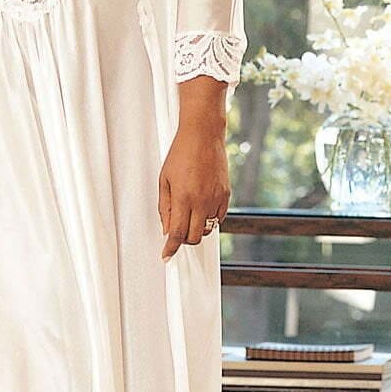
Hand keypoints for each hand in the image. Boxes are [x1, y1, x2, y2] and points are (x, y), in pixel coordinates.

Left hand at [158, 117, 229, 261]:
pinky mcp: (226, 194)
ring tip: (188, 216)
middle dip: (183, 240)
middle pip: (193, 237)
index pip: (176, 233)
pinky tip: (201, 209)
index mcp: (183, 198)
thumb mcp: (164, 180)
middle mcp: (201, 201)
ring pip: (207, 230)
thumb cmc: (180, 154)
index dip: (171, 248)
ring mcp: (216, 198)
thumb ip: (164, 208)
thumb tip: (166, 230)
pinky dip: (209, 220)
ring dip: (196, 229)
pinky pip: (218, 218)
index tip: (166, 256)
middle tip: (176, 232)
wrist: (203, 136)